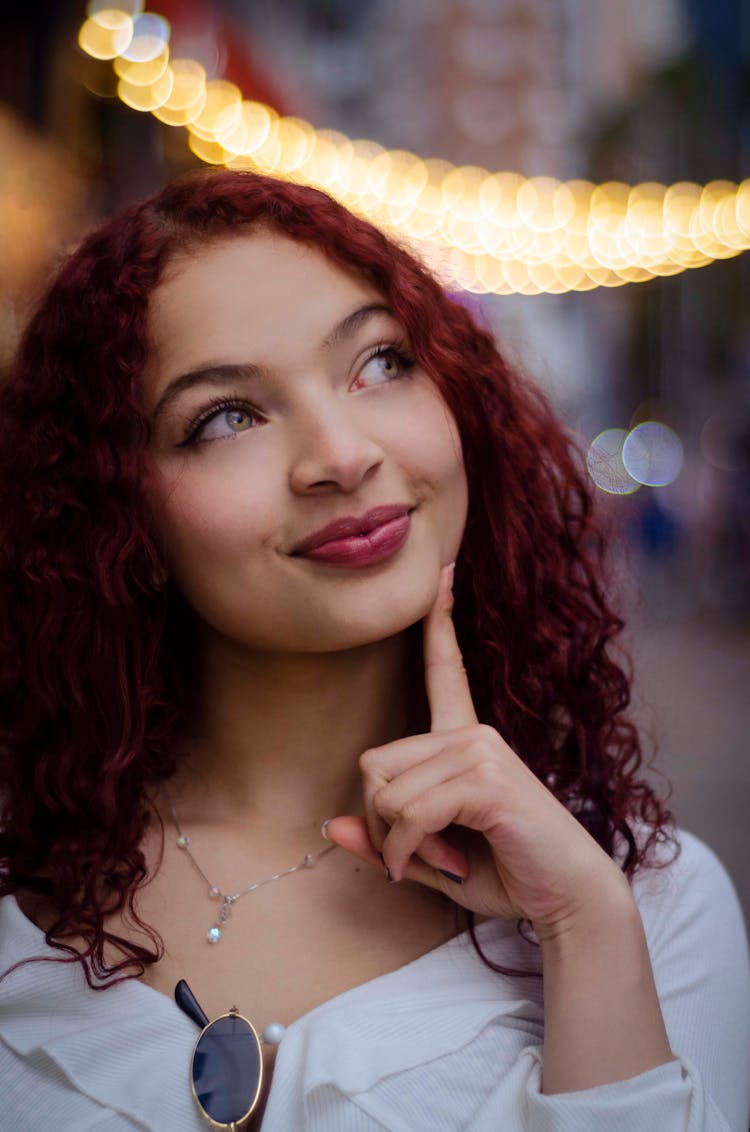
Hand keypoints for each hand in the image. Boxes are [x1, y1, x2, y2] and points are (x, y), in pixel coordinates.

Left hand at [324, 564, 630, 934]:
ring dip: (397, 844)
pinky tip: (435, 867)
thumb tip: (329, 827)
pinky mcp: (488, 781)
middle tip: (415, 854)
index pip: (447, 669)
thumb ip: (385, 839)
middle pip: (374, 764)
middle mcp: (473, 734)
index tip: (444, 573)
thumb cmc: (506, 871)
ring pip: (387, 793)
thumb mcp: (430, 856)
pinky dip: (407, 851)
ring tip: (438, 861)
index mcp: (466, 739)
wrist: (569, 898)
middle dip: (380, 821)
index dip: (440, 622)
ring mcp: (482, 751)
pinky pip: (411, 814)